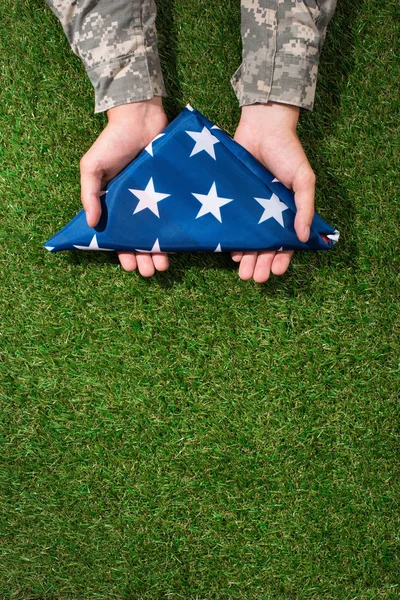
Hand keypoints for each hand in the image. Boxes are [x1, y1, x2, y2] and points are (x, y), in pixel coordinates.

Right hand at [79, 98, 168, 276]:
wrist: (141, 116)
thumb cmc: (113, 141)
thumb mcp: (92, 167)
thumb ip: (90, 194)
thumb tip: (91, 225)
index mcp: (114, 203)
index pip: (118, 234)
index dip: (122, 251)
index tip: (128, 265)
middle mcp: (135, 205)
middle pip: (139, 239)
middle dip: (143, 258)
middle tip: (149, 272)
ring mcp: (155, 199)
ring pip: (158, 232)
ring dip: (159, 251)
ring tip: (163, 267)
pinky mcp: (172, 191)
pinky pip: (174, 215)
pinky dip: (175, 231)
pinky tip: (179, 246)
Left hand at [232, 102, 315, 282]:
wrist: (262, 126)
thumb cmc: (288, 151)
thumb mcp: (304, 179)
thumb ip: (305, 206)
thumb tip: (304, 237)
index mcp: (288, 211)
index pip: (286, 242)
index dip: (281, 258)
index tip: (276, 271)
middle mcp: (268, 214)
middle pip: (264, 246)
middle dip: (260, 264)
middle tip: (255, 278)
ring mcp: (250, 208)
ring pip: (248, 240)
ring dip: (246, 258)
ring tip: (242, 274)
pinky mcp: (233, 200)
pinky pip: (232, 224)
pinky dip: (232, 240)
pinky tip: (230, 252)